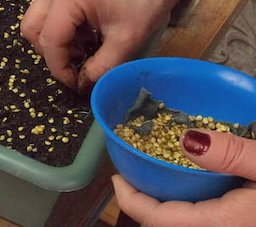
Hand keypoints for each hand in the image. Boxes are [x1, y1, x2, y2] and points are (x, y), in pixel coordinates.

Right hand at [20, 0, 176, 92]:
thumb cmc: (147, 1)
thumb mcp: (126, 41)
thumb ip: (100, 68)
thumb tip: (82, 87)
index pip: (49, 41)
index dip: (59, 68)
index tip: (76, 83)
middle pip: (32, 29)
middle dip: (51, 53)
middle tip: (77, 62)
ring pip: (36, 19)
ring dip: (55, 40)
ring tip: (84, 45)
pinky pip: (47, 10)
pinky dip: (60, 27)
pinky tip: (84, 31)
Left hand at [113, 128, 255, 226]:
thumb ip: (233, 153)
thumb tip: (187, 139)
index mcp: (221, 222)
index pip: (155, 218)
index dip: (129, 199)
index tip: (117, 178)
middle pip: (162, 224)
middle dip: (144, 202)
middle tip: (135, 175)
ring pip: (180, 224)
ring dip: (166, 205)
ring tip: (160, 177)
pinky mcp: (239, 226)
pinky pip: (202, 221)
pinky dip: (188, 206)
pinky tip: (196, 185)